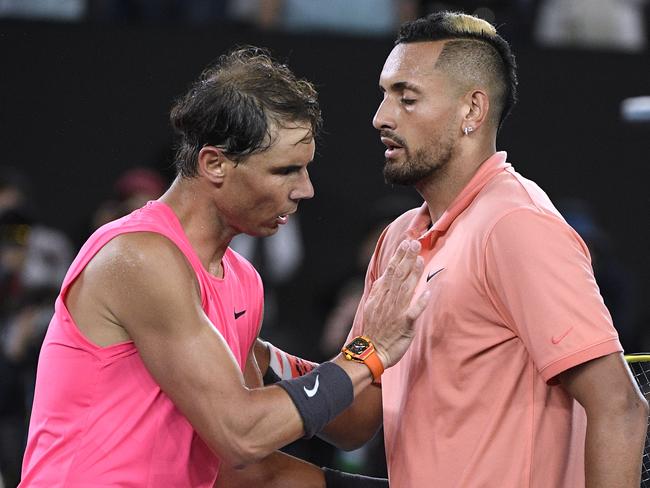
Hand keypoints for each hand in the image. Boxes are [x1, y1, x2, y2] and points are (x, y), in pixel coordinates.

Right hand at [362, 240, 428, 367]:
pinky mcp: (404, 325)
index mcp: (380, 294)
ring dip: (413, 274)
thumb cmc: (375, 329)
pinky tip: (427, 292)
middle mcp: (388, 300)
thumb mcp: (373, 304)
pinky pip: (413, 312)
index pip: (390, 270)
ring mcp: (396, 312)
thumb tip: (389, 273)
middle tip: (414, 243)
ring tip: (420, 259)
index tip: (407, 242)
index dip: (399, 256)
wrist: (370, 352)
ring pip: (406, 289)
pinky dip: (420, 302)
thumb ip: (382, 289)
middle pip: (398, 275)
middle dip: (406, 258)